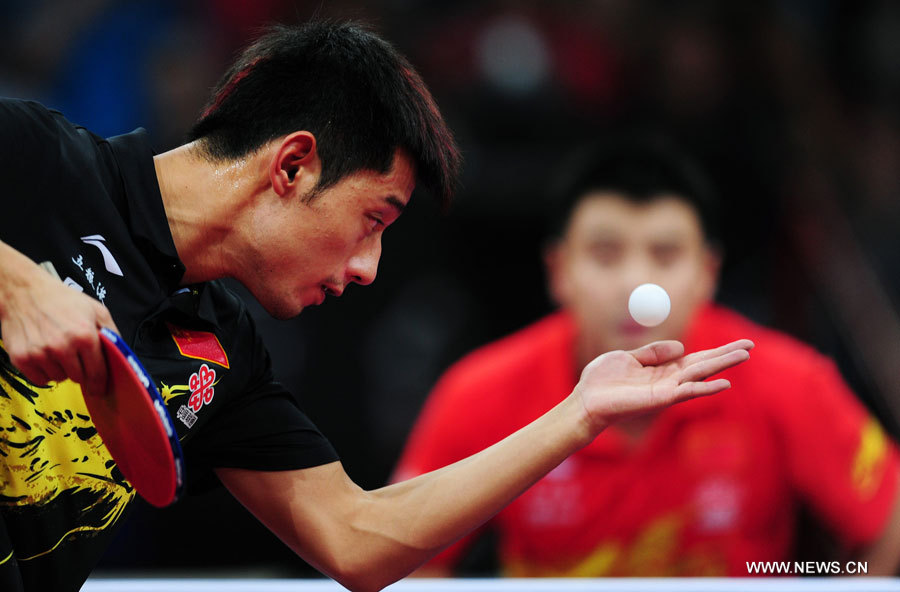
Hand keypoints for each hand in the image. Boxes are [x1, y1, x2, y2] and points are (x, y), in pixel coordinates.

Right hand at [0, 244, 117, 396]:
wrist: (24, 291)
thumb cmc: (62, 300)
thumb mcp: (96, 310)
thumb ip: (112, 333)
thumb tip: (120, 356)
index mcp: (84, 335)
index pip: (97, 373)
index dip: (100, 384)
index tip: (100, 389)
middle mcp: (62, 347)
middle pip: (78, 378)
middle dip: (80, 370)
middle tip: (75, 354)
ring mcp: (40, 354)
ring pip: (59, 379)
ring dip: (61, 369)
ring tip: (57, 349)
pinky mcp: (21, 358)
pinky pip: (39, 380)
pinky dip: (44, 372)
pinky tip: (44, 355)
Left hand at [574, 339, 753, 434]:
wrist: (585, 399)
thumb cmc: (602, 380)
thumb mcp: (628, 357)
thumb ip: (653, 352)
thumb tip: (680, 346)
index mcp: (662, 370)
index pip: (696, 358)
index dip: (716, 351)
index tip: (739, 344)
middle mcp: (669, 381)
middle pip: (704, 366)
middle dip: (727, 356)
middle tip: (751, 346)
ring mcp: (666, 391)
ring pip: (700, 376)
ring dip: (722, 366)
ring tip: (744, 356)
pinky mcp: (659, 399)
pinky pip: (686, 392)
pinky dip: (705, 387)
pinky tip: (724, 384)